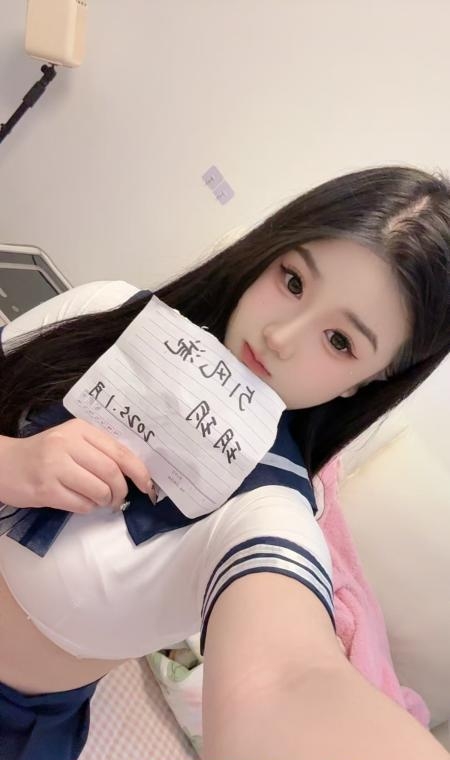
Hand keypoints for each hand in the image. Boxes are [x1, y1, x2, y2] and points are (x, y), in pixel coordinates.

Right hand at [0, 419, 153, 512]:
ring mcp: (55, 466)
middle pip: (111, 472)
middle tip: (117, 500)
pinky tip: (80, 502)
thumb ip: (99, 450)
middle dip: (121, 491)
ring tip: (99, 501)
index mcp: (80, 429)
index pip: (119, 451)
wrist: (4, 463)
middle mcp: (68, 444)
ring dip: (104, 501)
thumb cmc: (45, 453)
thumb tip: (134, 472)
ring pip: (99, 490)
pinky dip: (88, 508)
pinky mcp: (46, 489)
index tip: (148, 485)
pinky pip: (81, 504)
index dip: (139, 471)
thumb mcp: (71, 441)